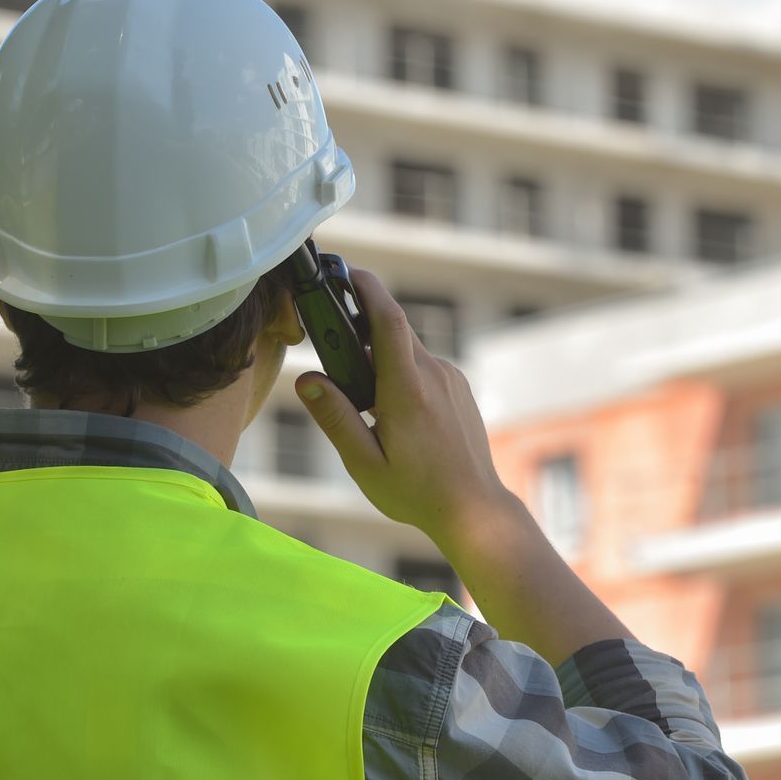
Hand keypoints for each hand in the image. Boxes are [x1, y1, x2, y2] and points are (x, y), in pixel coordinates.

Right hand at [295, 269, 509, 547]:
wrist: (473, 507)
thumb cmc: (416, 492)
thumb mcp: (364, 462)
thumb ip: (334, 417)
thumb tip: (306, 380)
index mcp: (407, 388)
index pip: (388, 320)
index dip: (367, 288)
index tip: (347, 271)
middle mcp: (434, 375)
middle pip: (393, 333)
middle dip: (360, 332)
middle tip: (334, 352)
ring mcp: (451, 379)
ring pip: (408, 352)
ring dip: (381, 360)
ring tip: (365, 402)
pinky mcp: (459, 388)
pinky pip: (424, 367)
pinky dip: (401, 374)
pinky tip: (392, 413)